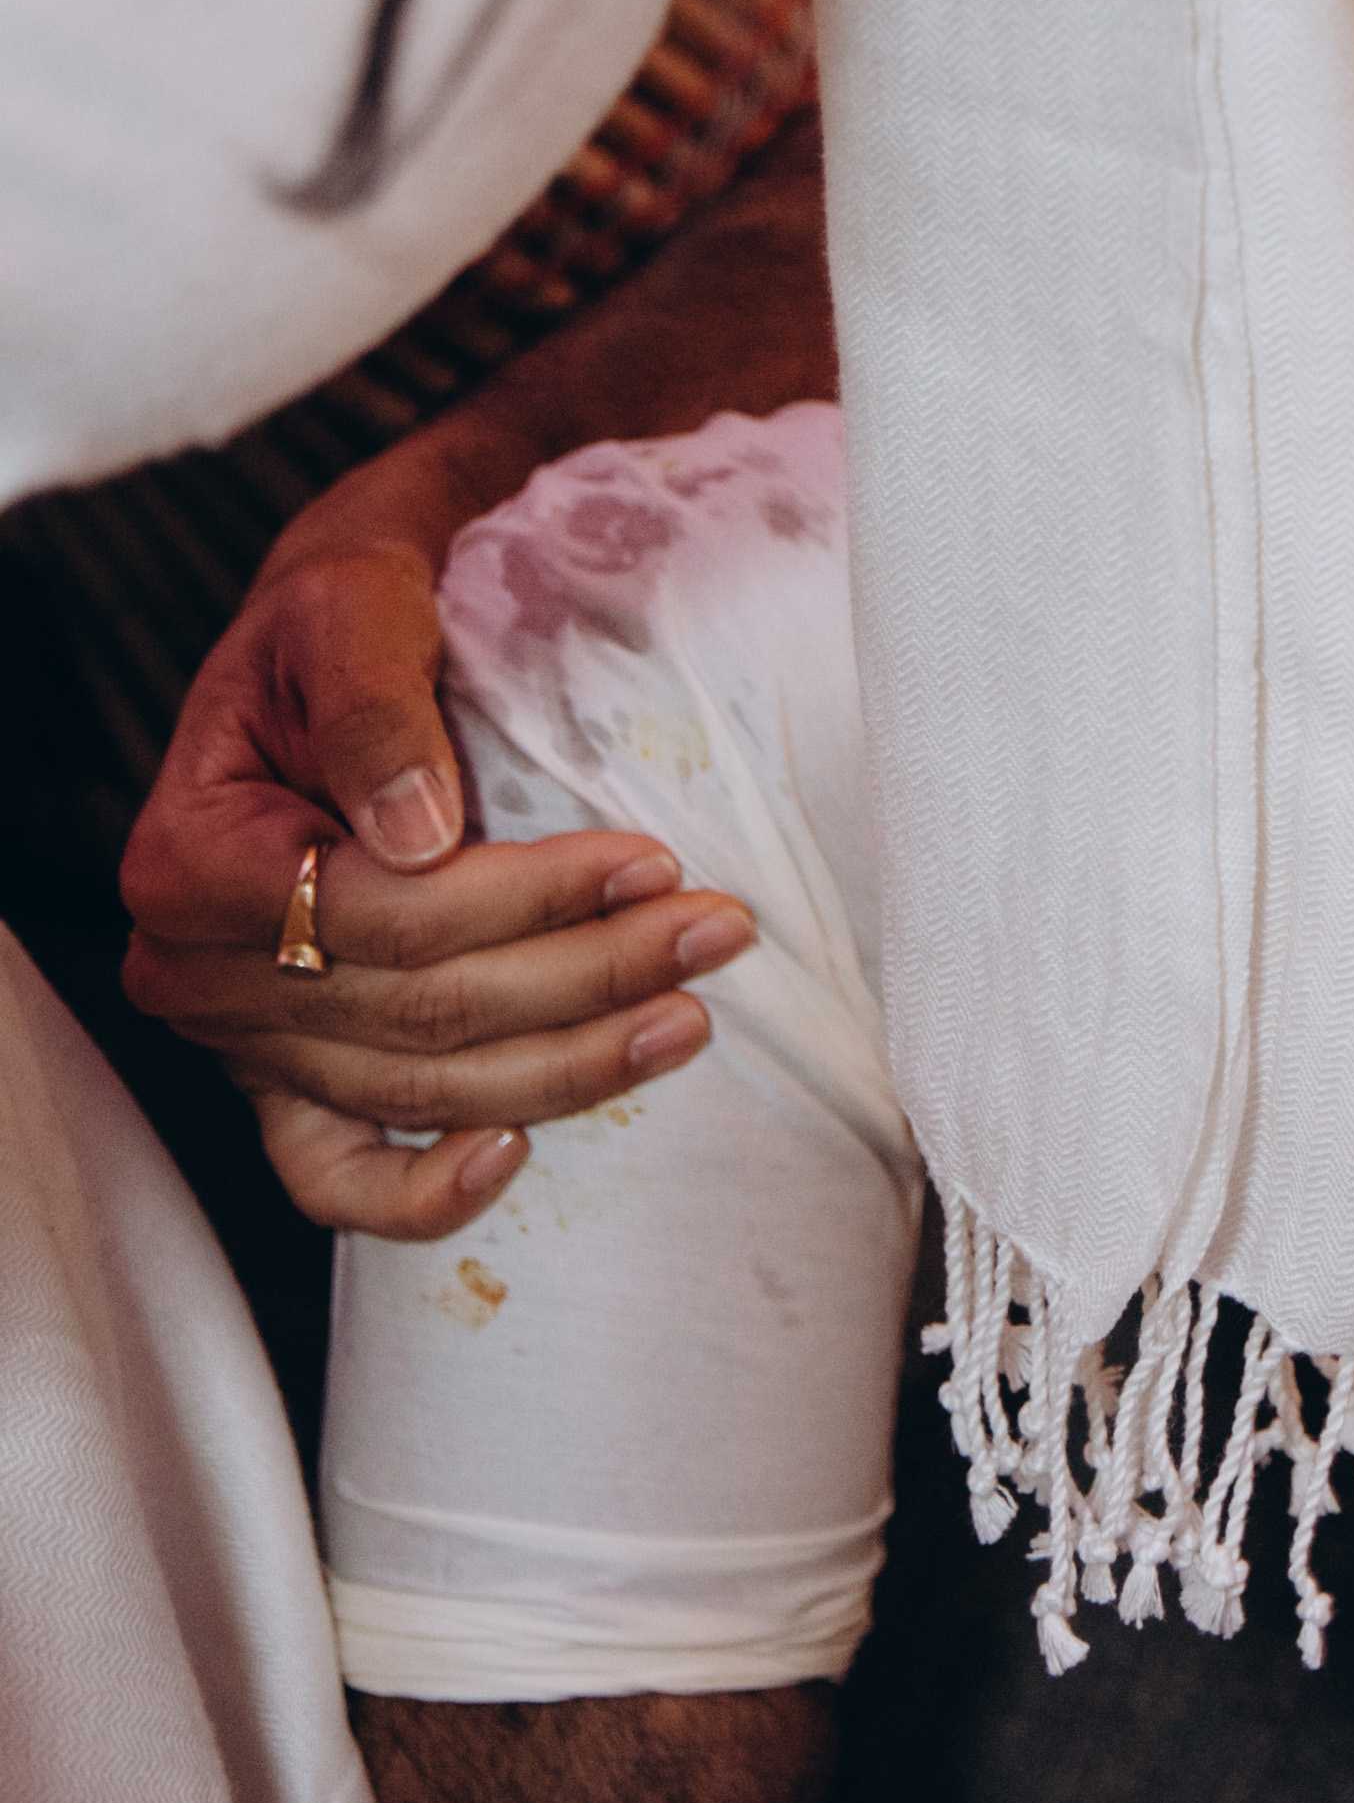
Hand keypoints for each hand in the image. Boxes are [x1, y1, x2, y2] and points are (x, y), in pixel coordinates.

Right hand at [121, 527, 751, 1238]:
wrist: (330, 644)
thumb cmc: (342, 613)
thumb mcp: (351, 608)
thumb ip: (375, 710)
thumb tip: (421, 836)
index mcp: (188, 861)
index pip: (383, 917)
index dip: (527, 900)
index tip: (650, 860)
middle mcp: (195, 972)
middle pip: (418, 1011)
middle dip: (584, 976)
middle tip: (717, 929)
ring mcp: (240, 1039)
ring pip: (415, 1090)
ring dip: (565, 1064)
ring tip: (690, 1015)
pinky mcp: (284, 1078)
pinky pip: (336, 1175)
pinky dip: (421, 1194)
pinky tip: (519, 1156)